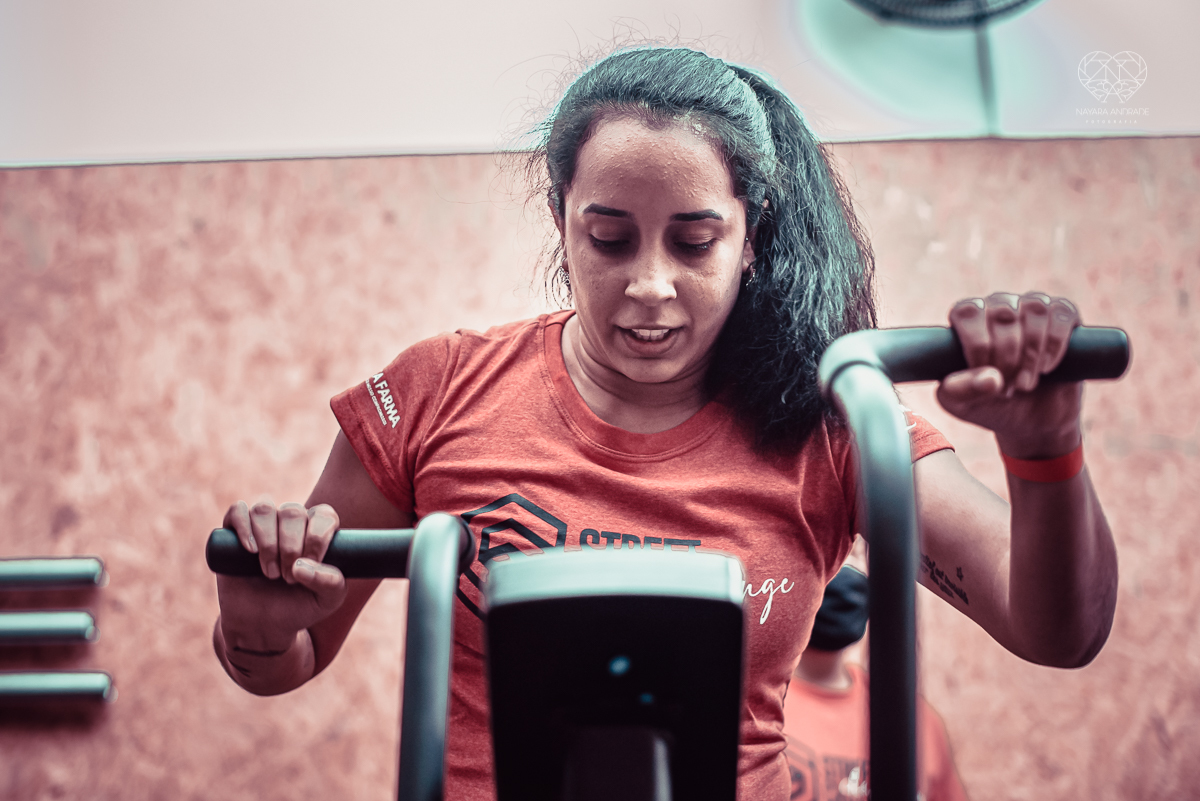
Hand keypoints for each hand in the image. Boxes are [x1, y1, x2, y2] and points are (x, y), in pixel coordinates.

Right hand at [215, 499, 347, 651]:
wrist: (261, 625)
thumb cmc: (299, 607)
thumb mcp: (327, 600)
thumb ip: (332, 582)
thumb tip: (303, 564)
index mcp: (317, 530)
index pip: (324, 515)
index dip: (316, 537)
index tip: (309, 564)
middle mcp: (291, 522)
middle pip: (292, 512)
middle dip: (291, 547)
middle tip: (288, 578)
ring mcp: (262, 525)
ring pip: (265, 509)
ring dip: (268, 542)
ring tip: (270, 573)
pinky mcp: (233, 533)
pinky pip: (237, 510)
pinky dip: (243, 527)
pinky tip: (250, 551)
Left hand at [937, 292, 1082, 458]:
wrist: (1032, 421)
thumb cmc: (989, 405)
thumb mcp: (962, 405)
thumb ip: (960, 390)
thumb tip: (989, 378)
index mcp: (966, 320)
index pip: (967, 312)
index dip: (979, 345)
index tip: (989, 378)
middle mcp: (996, 306)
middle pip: (1002, 312)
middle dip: (1007, 356)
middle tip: (1007, 388)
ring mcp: (1030, 307)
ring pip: (1034, 309)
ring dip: (1032, 352)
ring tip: (1025, 384)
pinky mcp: (1062, 314)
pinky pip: (1061, 312)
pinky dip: (1055, 342)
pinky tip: (1047, 367)